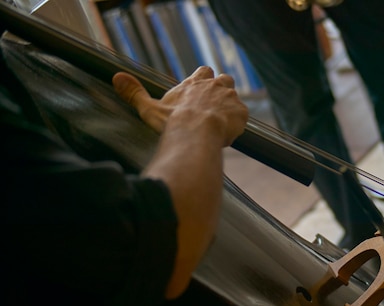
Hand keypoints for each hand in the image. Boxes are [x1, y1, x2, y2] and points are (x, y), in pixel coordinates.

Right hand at [112, 67, 247, 147]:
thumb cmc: (172, 122)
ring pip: (235, 96)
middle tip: (214, 107)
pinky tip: (228, 133)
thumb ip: (134, 93)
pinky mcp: (241, 112)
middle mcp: (214, 86)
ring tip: (221, 123)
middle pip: (224, 79)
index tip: (201, 91)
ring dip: (230, 106)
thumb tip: (116, 77)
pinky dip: (237, 122)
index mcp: (194, 84)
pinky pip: (242, 115)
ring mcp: (230, 98)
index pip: (204, 71)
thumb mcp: (149, 108)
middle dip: (222, 90)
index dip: (204, 80)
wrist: (196, 133)